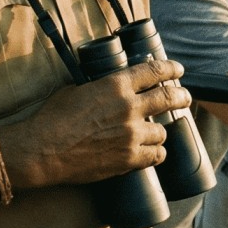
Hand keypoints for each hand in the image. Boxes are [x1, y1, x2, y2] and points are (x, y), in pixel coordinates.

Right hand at [4, 59, 188, 188]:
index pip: (154, 71)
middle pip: (168, 97)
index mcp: (116, 85)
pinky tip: (154, 153)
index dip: (170, 68)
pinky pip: (155, 156)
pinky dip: (156, 153)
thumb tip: (106, 85)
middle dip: (181, 96)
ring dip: (160, 131)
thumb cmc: (52, 118)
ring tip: (157, 132)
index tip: (178, 70)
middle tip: (185, 97)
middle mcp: (129, 107)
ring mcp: (131, 135)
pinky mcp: (128, 159)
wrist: (42, 150)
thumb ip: (98, 86)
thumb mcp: (76, 89)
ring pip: (162, 131)